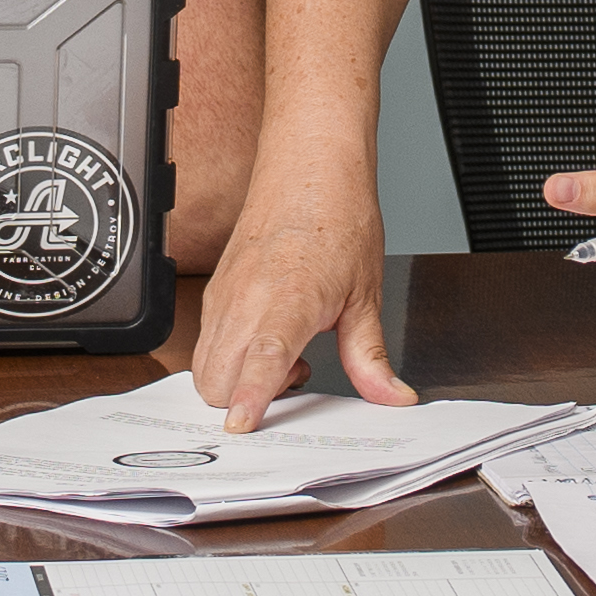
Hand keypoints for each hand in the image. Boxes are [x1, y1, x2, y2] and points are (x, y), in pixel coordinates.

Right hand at [166, 170, 408, 430]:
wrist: (309, 169)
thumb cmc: (336, 219)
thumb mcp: (365, 296)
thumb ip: (371, 357)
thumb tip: (391, 395)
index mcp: (287, 300)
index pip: (261, 359)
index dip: (250, 397)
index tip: (243, 425)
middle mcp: (245, 300)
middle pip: (216, 379)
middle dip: (241, 401)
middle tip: (294, 379)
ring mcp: (224, 296)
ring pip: (204, 365)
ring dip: (234, 381)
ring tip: (284, 356)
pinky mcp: (215, 292)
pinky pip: (207, 342)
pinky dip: (228, 358)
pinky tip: (269, 339)